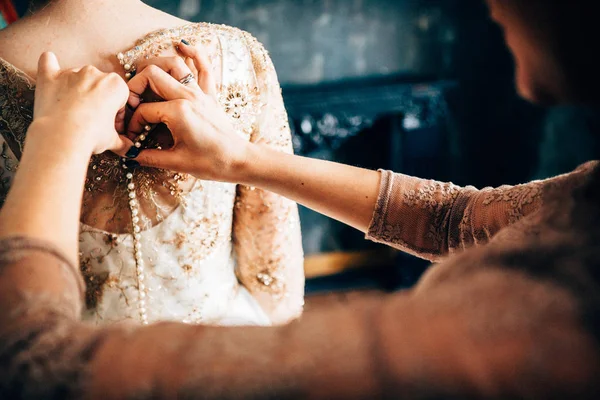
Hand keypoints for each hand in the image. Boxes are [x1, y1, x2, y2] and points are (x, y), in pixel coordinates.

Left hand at [32, 52, 131, 154]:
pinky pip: (48, 62)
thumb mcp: (112, 140)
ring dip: (78, 89)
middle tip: (93, 121)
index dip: (117, 113)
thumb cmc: (91, 136)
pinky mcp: (50, 77)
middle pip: (100, 85)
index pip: (121, 96)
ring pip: (79, 77)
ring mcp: (72, 73)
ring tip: (73, 112)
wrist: (62, 137)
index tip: (112, 125)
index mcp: (115, 85)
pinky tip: (52, 74)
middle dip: (98, 100)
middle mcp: (95, 73)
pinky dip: (50, 65)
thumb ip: (122, 141)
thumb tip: (129, 147)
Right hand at [126, 41, 247, 180]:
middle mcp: (188, 96)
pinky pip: (204, 67)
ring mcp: (200, 92)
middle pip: (152, 75)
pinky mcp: (210, 95)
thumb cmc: (210, 163)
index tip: (133, 138)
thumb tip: (129, 155)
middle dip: (135, 87)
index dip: (132, 124)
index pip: (143, 111)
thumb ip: (149, 157)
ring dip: (156, 64)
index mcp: (178, 112)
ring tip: (143, 75)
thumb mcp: (176, 163)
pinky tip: (182, 46)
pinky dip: (194, 53)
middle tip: (132, 103)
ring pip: (174, 63)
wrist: (238, 160)